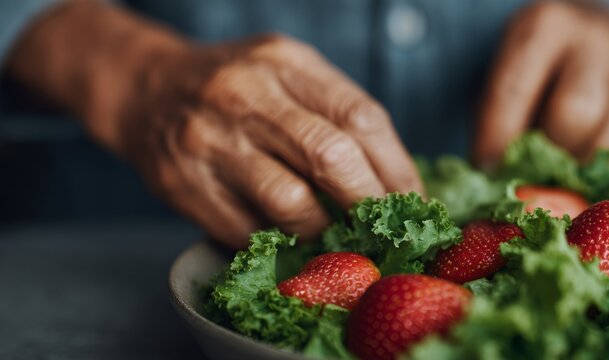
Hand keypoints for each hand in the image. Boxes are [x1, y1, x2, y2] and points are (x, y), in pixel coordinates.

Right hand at [124, 35, 422, 246]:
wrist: (147, 90)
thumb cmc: (237, 87)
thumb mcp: (287, 73)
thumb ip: (336, 111)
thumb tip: (395, 179)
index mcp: (285, 62)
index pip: (360, 116)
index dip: (396, 167)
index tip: (414, 201)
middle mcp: (246, 95)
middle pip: (332, 156)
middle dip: (370, 203)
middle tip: (385, 229)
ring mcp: (211, 140)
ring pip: (291, 201)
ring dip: (325, 229)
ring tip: (337, 235)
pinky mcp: (185, 184)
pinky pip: (249, 229)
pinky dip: (281, 241)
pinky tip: (292, 238)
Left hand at [474, 1, 608, 165]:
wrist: (587, 37)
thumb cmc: (534, 68)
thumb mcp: (507, 76)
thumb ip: (497, 120)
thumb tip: (493, 176)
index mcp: (544, 27)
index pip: (515, 90)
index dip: (498, 138)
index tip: (487, 168)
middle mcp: (593, 42)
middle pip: (573, 114)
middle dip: (546, 153)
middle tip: (526, 171)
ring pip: (605, 141)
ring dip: (574, 170)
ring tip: (552, 174)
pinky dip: (598, 173)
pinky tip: (578, 168)